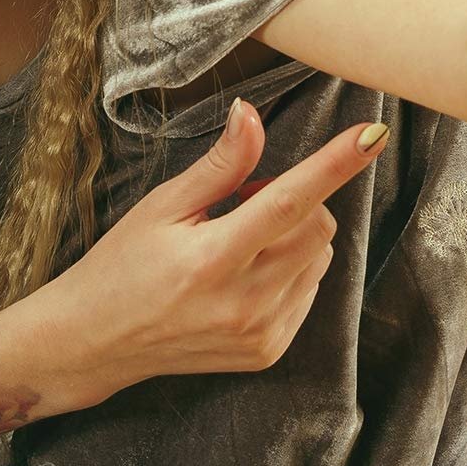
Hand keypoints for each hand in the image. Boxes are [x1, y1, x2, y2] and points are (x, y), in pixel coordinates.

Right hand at [51, 99, 386, 402]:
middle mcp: (243, 302)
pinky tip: (242, 278)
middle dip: (295, 202)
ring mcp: (259, 332)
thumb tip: (252, 114)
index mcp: (211, 260)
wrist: (95, 342)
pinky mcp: (267, 351)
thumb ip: (219, 165)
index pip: (289, 202)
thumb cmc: (123, 266)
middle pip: (317, 227)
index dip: (334, 164)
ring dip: (293, 238)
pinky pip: (308, 292)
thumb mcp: (162, 206)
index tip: (371, 135)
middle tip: (241, 205)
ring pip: (319, 258)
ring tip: (236, 245)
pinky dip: (289, 272)